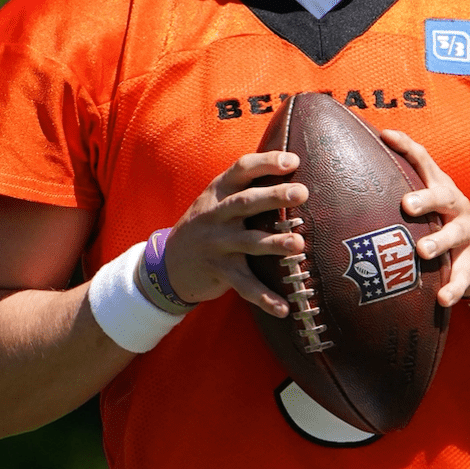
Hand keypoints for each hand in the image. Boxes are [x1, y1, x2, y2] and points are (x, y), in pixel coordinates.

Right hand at [163, 151, 307, 316]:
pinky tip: (284, 308)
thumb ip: (246, 186)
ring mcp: (217, 245)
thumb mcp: (217, 199)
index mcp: (219, 192)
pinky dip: (264, 298)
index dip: (266, 162)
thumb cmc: (208, 224)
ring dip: (274, 244)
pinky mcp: (220, 272)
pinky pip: (244, 286)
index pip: (242, 169)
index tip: (293, 159)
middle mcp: (217, 215)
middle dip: (273, 196)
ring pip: (249, 243)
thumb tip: (294, 164)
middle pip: (246, 203)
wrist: (167, 264)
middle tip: (301, 192)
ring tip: (299, 244)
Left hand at [380, 129, 469, 305]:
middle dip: (427, 199)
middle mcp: (456, 207)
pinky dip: (453, 288)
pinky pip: (463, 276)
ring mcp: (467, 235)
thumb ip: (397, 193)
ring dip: (440, 241)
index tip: (386, 136)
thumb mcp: (428, 205)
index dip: (407, 147)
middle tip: (408, 204)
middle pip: (445, 196)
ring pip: (456, 235)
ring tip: (423, 251)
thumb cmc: (441, 224)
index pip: (425, 161)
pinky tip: (441, 298)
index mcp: (441, 189)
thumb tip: (344, 179)